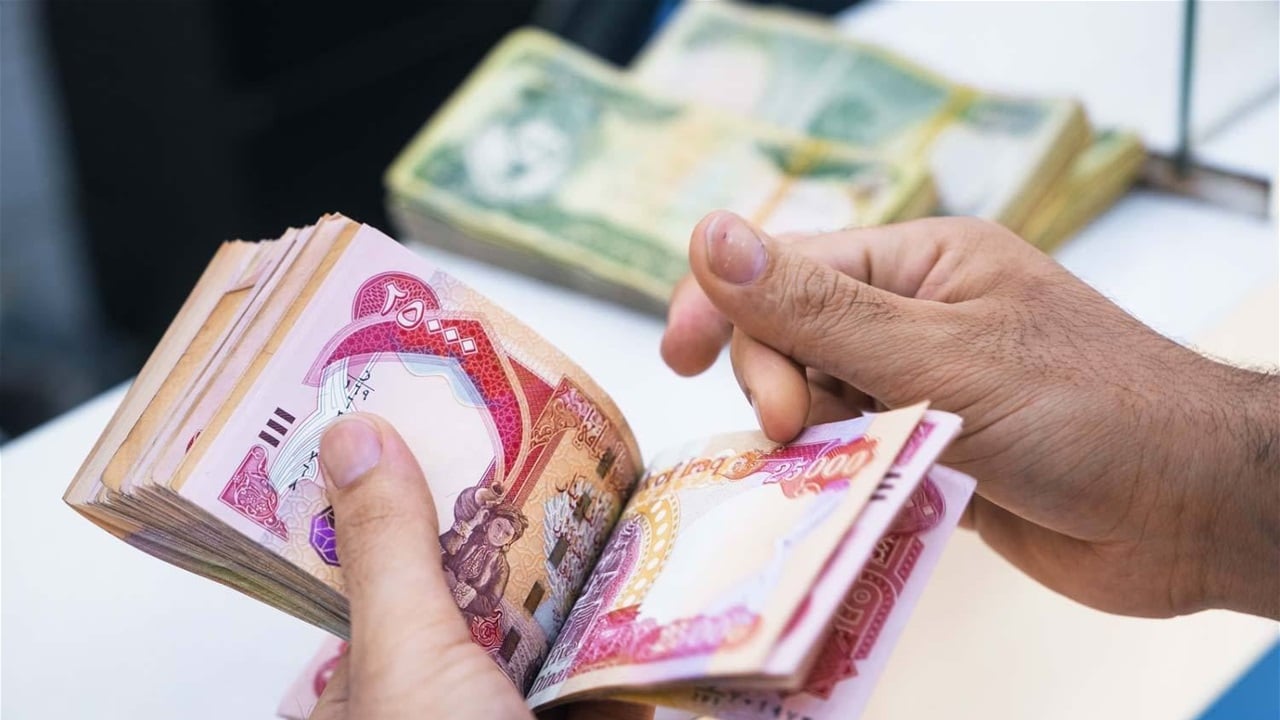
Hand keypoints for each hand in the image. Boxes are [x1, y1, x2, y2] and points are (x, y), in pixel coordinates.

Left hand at [311, 414, 652, 719]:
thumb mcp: (404, 658)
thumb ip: (388, 553)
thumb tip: (353, 437)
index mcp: (372, 678)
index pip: (385, 560)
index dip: (405, 486)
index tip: (434, 412)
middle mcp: (444, 692)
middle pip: (482, 578)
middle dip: (516, 515)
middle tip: (543, 425)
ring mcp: (518, 706)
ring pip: (554, 617)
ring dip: (585, 560)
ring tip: (615, 471)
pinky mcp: (586, 714)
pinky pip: (612, 656)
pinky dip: (638, 612)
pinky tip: (662, 549)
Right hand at [662, 211, 1278, 618]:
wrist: (1192, 511)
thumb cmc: (1086, 410)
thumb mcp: (937, 353)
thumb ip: (817, 308)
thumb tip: (707, 236)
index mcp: (919, 262)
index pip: (786, 268)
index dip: (725, 308)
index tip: (677, 358)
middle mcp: (914, 318)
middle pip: (790, 342)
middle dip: (780, 387)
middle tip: (796, 431)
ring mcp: (922, 389)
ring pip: (817, 408)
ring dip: (812, 443)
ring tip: (846, 472)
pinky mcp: (932, 456)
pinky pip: (853, 460)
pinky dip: (841, 482)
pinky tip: (850, 503)